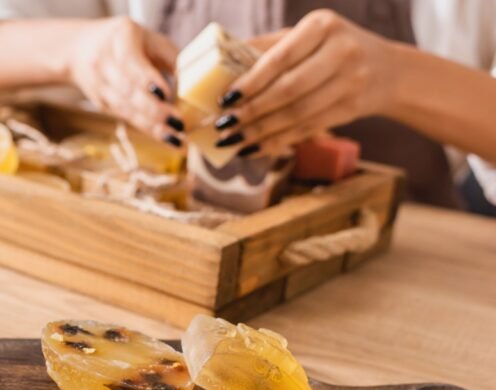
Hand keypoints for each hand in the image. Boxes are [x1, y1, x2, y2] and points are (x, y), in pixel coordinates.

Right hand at [67, 17, 183, 146]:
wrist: (80, 49)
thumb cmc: (126, 41)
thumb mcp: (148, 39)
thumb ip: (171, 58)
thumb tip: (196, 84)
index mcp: (119, 38)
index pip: (130, 62)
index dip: (146, 79)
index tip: (165, 94)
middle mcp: (103, 63)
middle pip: (128, 90)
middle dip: (154, 109)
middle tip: (179, 123)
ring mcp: (100, 86)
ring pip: (127, 109)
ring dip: (153, 126)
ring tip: (177, 137)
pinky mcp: (103, 104)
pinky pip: (128, 118)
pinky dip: (149, 129)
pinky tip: (168, 138)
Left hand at [212, 10, 395, 156]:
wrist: (389, 70)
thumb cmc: (331, 49)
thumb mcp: (306, 36)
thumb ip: (268, 47)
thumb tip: (218, 64)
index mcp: (323, 26)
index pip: (280, 58)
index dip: (251, 81)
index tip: (224, 98)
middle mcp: (342, 51)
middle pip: (288, 89)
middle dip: (251, 111)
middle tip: (223, 125)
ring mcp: (351, 81)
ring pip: (297, 113)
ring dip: (260, 131)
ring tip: (233, 141)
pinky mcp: (352, 108)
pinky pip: (308, 128)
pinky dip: (278, 141)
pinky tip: (255, 147)